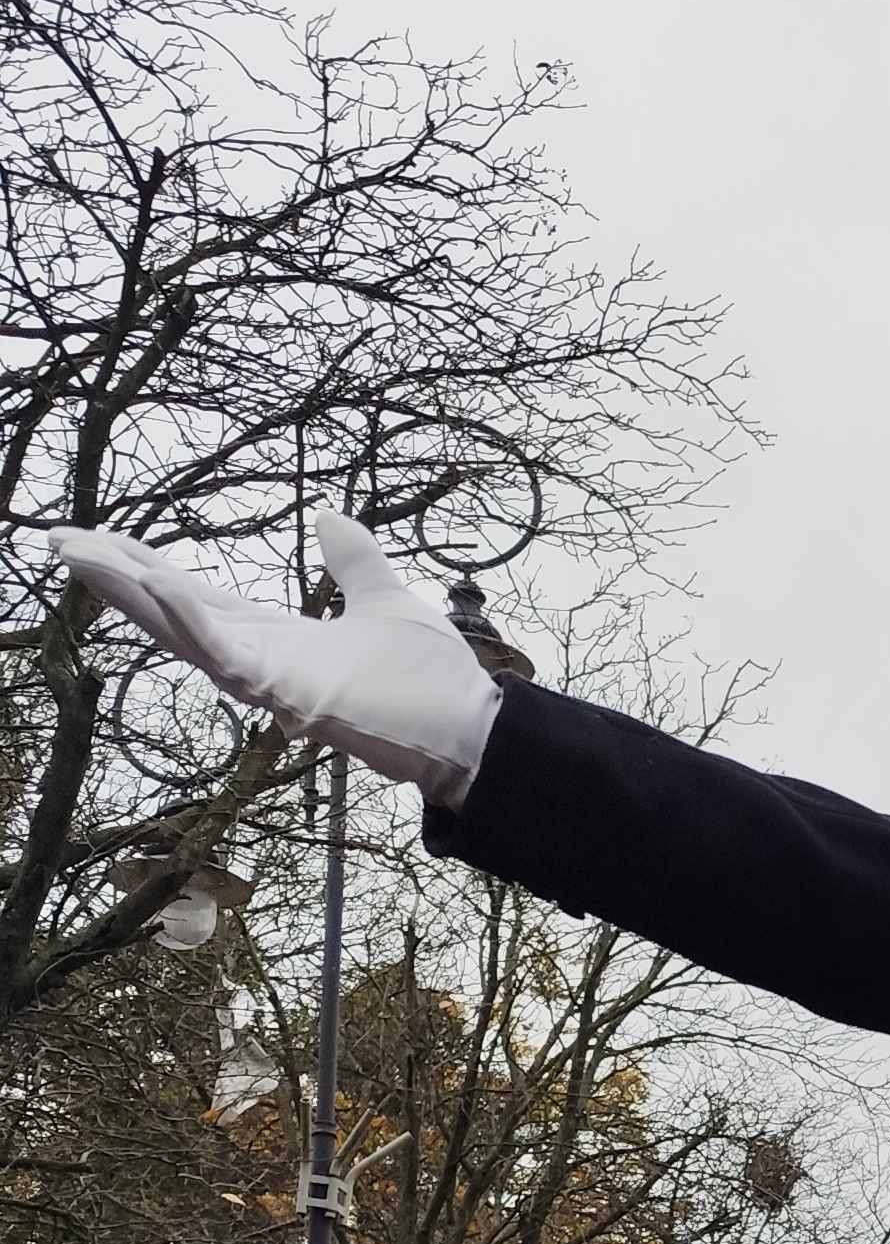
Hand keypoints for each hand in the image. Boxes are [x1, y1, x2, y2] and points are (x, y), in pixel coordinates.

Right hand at [53, 506, 501, 804]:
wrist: (472, 727)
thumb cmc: (430, 679)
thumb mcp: (383, 599)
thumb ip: (353, 560)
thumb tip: (330, 515)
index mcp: (277, 638)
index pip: (198, 597)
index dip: (149, 568)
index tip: (102, 538)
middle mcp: (262, 661)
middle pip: (174, 612)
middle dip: (118, 578)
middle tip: (62, 540)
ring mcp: (272, 683)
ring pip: (185, 635)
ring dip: (134, 595)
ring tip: (84, 555)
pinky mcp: (291, 698)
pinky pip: (231, 658)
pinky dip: (196, 623)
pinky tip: (162, 587)